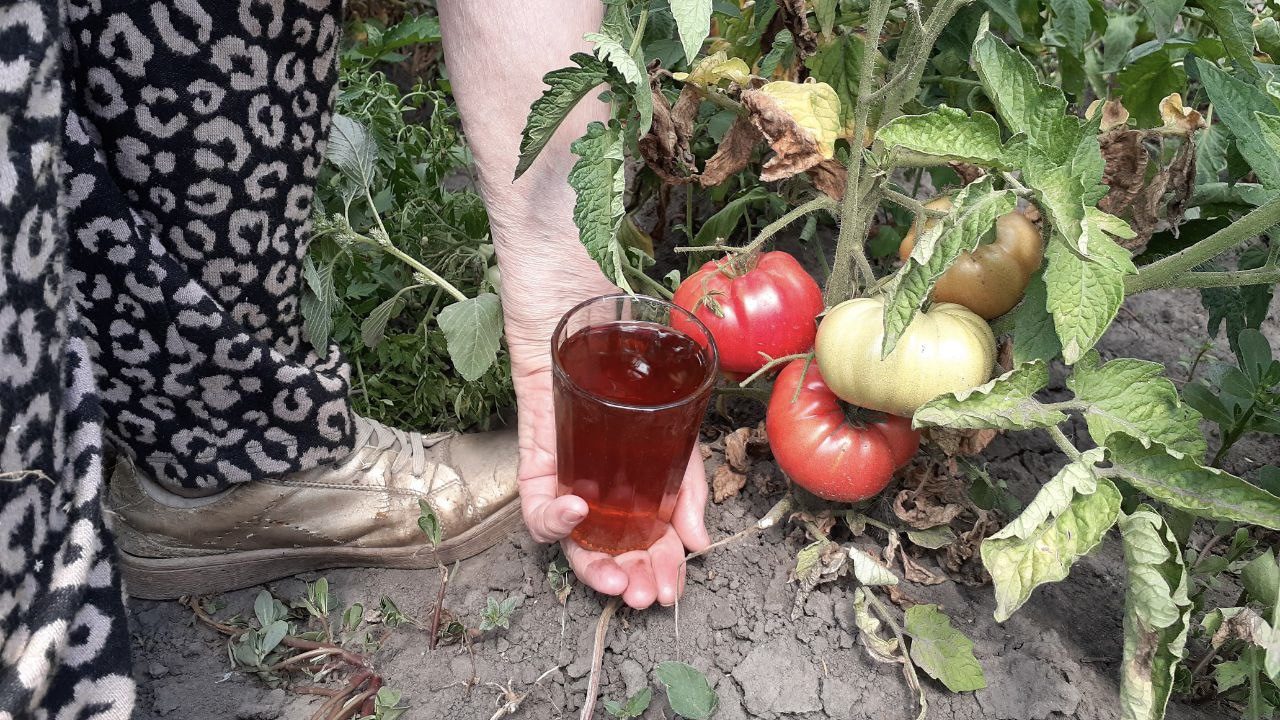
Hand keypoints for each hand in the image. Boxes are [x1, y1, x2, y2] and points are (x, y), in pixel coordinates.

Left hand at [507, 318, 710, 609]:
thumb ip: (688, 475)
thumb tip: (699, 541)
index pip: (642, 537)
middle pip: (605, 546)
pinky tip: (580, 512)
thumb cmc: (625, 343)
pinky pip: (533, 500)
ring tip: (617, 577)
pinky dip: (553, 515)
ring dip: (589, 563)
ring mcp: (563, 467)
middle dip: (626, 578)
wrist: (577, 293)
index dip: (657, 570)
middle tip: (646, 597)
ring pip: (567, 536)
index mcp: (632, 475)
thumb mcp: (675, 415)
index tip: (670, 591)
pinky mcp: (532, 450)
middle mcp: (595, 478)